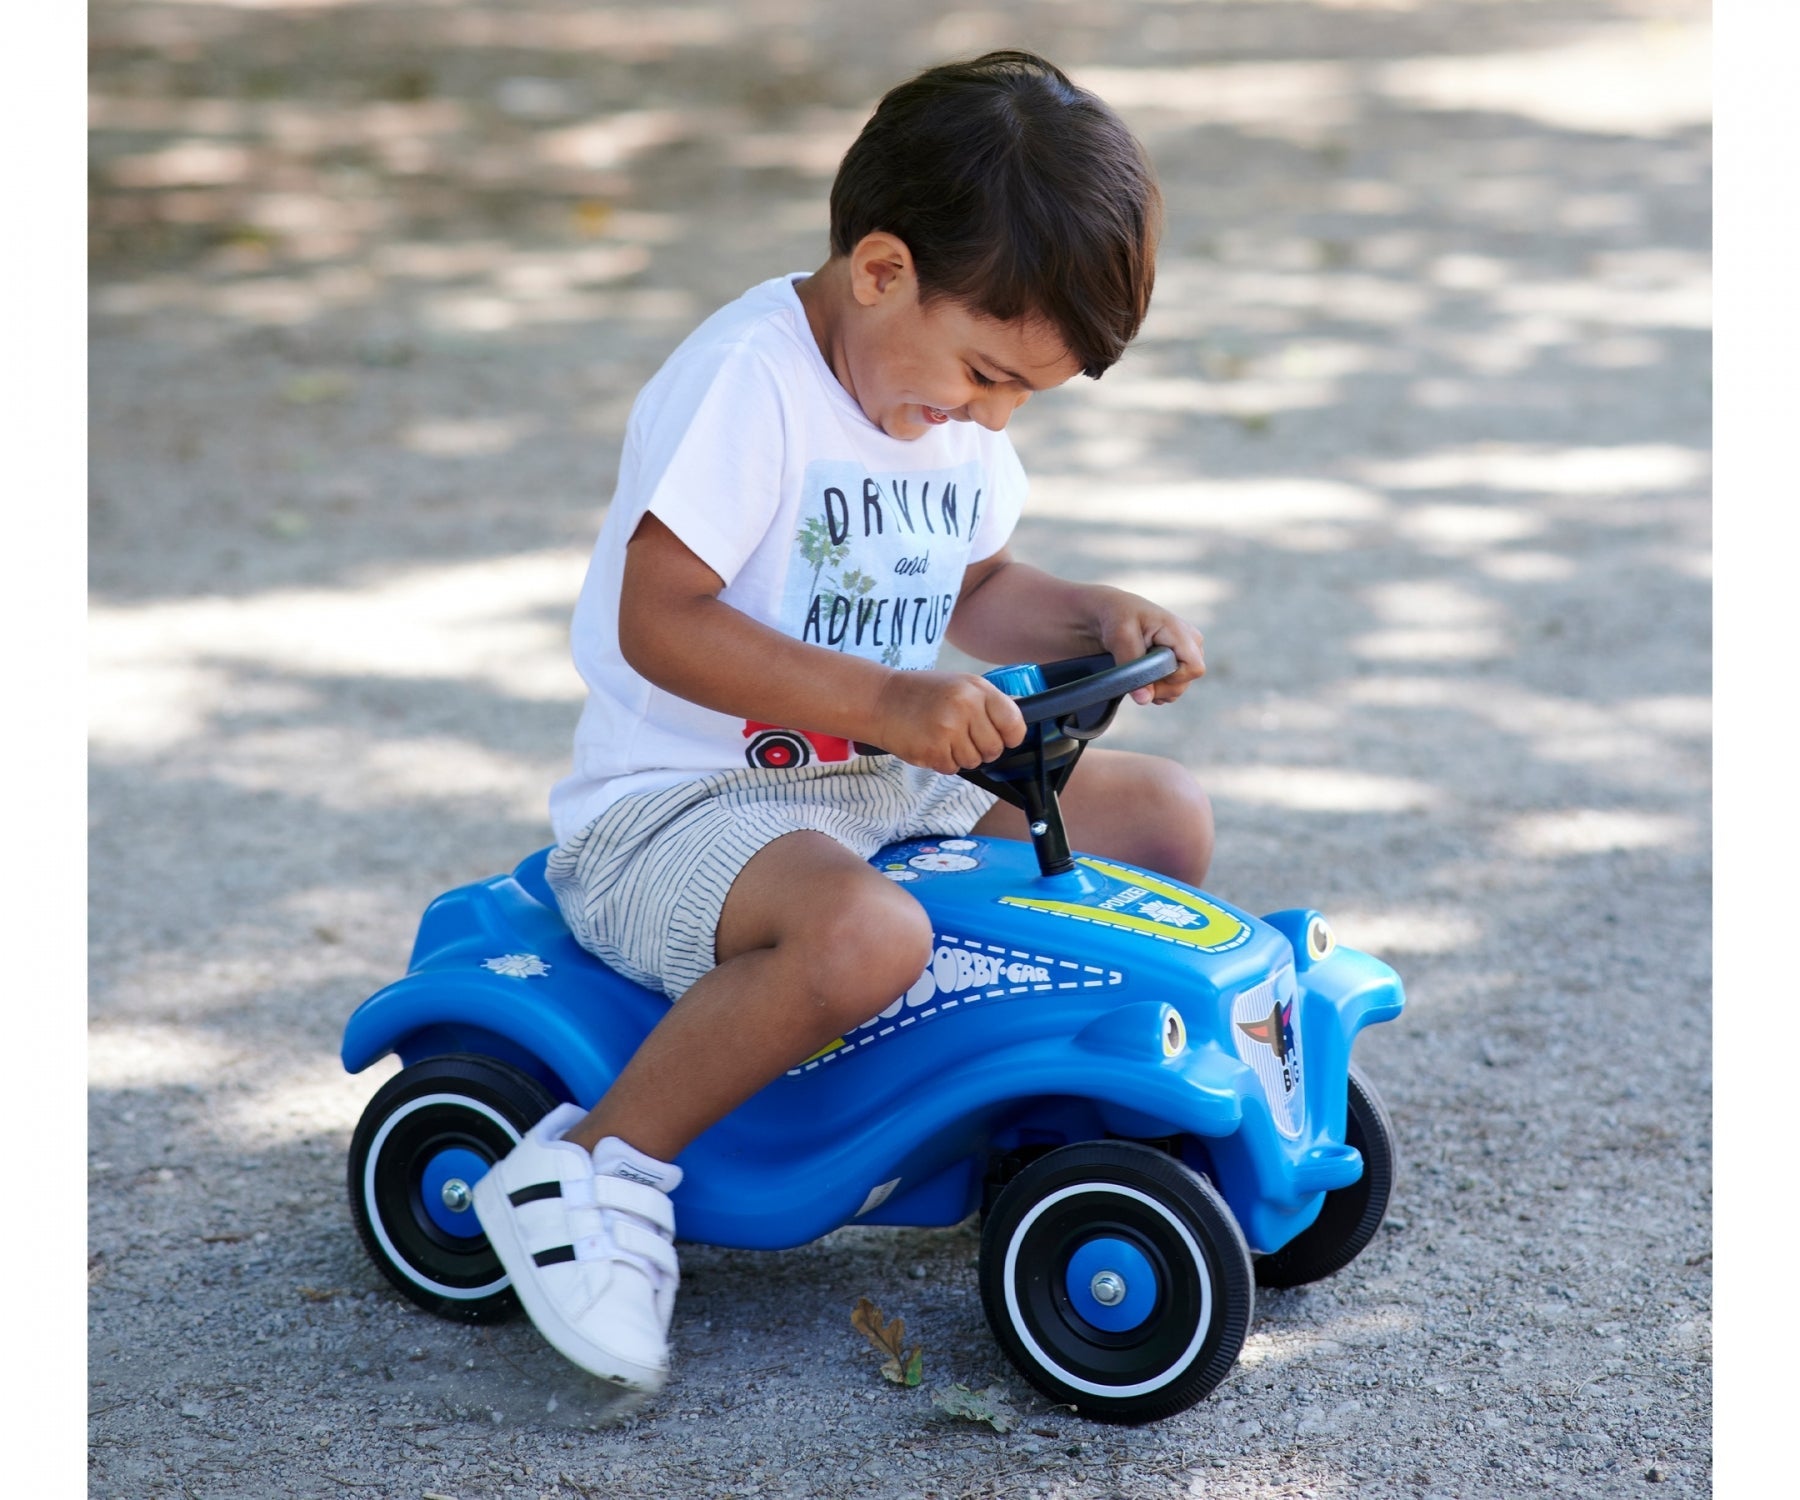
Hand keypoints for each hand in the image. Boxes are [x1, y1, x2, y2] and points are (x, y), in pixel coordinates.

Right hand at [872, 671, 1026, 773]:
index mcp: (977, 689)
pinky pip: (953, 768)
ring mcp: (949, 729)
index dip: (1011, 735)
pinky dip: (943, 762)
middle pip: (994, 748)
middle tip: (962, 736)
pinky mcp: (933, 750)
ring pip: (974, 761)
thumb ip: (990, 702)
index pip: (1014, 722)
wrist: (880, 700)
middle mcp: (966, 707)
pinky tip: (931, 744)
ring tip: (943, 737)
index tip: (1003, 737)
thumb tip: (1022, 714)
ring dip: (961, 756)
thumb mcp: (961, 685)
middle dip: (982, 748)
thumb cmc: (923, 693)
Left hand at [1093, 591, 1206, 705]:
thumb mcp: (1120, 636)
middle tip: (1135, 674)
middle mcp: (1190, 643)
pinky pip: (1172, 688)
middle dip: (1159, 687)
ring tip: (1136, 671)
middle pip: (1185, 683)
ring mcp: (1185, 654)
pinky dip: (1155, 689)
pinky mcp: (1177, 663)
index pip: (1194, 669)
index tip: (1147, 673)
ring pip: (1178, 688)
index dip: (1172, 679)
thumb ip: (1133, 669)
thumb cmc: (1117, 617)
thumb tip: (1144, 699)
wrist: (1111, 612)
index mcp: (1181, 633)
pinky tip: (1142, 675)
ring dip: (1155, 689)